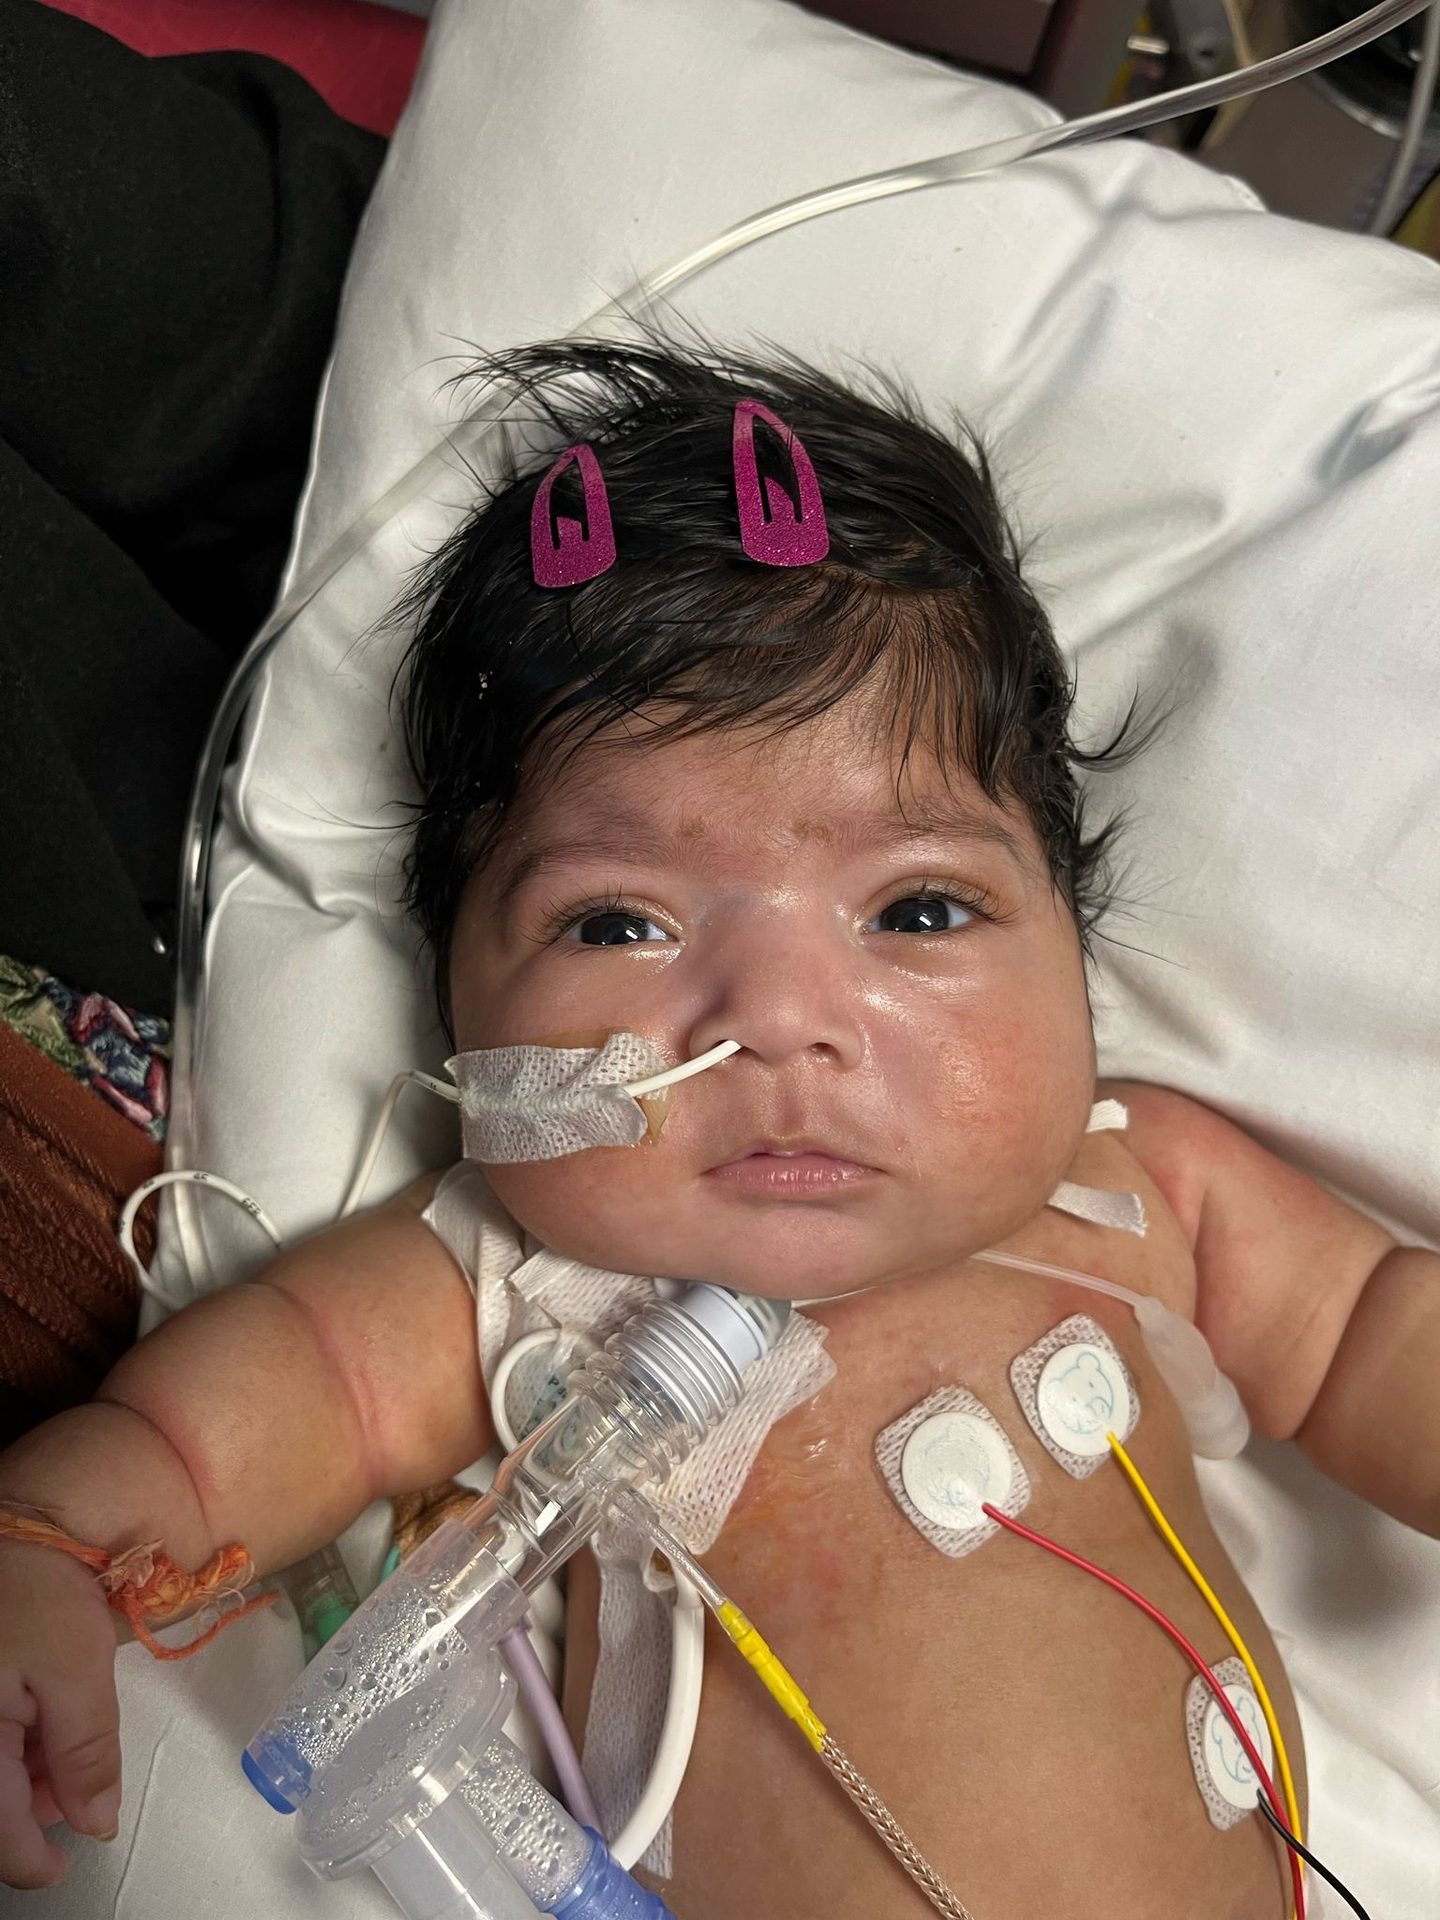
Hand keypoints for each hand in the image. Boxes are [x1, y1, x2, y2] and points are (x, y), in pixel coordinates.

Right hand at [0, 1541, 119, 1887]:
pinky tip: (47, 1717)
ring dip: (32, 1773)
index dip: (36, 1860)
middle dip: (40, 1804)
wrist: (18, 1531)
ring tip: (70, 1732)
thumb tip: (97, 1821)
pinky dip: (22, 1743)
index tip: (69, 1862)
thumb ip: (85, 1753)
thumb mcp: (74, 1670)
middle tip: (85, 1776)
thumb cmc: (39, 1590)